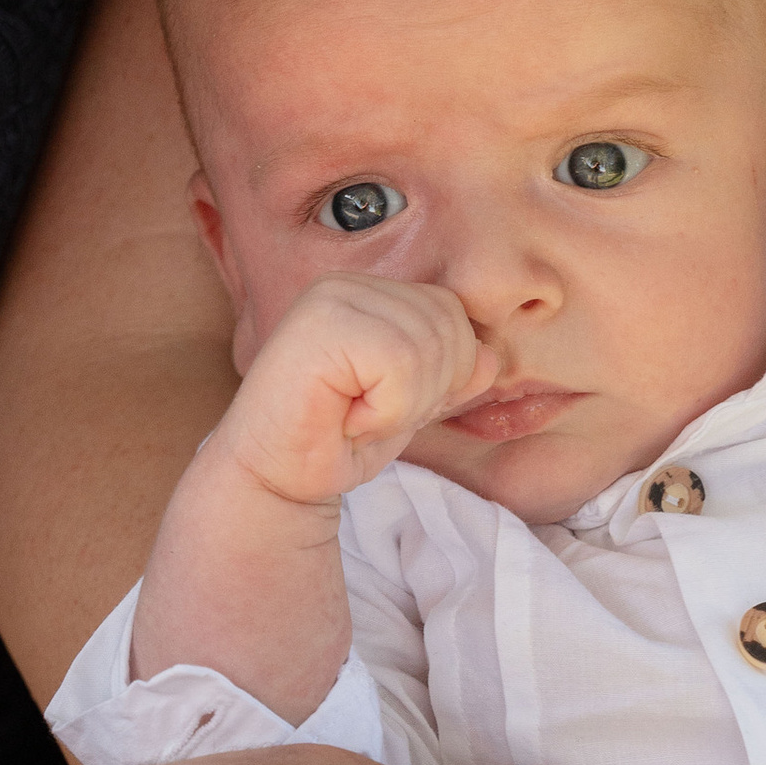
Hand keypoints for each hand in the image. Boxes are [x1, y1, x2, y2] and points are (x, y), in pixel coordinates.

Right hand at [221, 276, 489, 505]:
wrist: (274, 481)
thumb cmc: (336, 442)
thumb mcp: (411, 404)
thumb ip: (451, 374)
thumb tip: (491, 357)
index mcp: (368, 291)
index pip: (450, 311)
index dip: (441, 372)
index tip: (385, 404)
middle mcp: (347, 284)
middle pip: (447, 324)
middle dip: (425, 390)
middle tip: (368, 415)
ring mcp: (330, 298)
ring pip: (427, 346)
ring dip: (401, 405)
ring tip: (355, 416)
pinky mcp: (319, 325)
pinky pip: (401, 363)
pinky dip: (386, 409)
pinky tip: (346, 418)